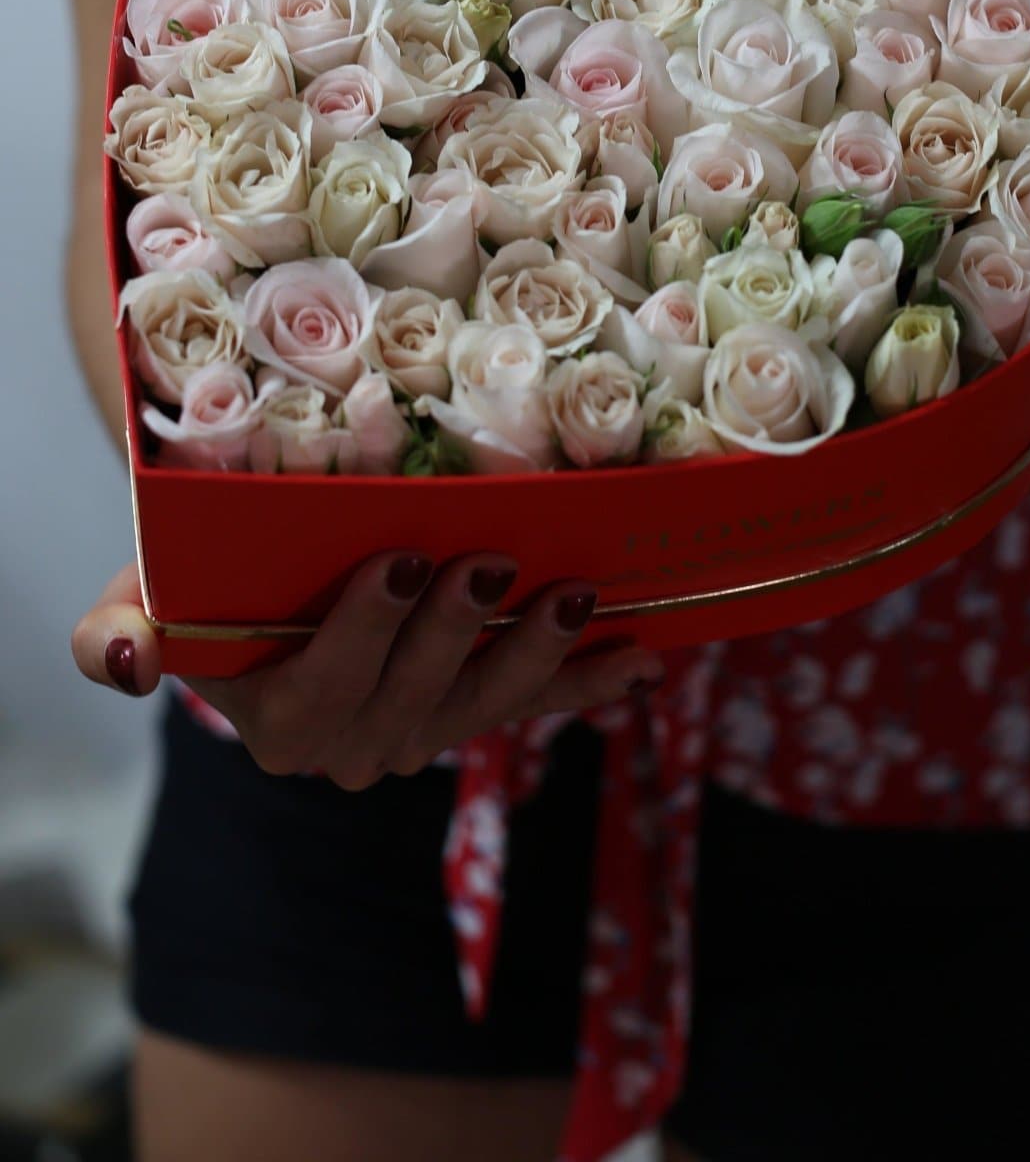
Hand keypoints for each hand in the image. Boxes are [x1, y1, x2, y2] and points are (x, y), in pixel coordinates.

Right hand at [71, 555, 664, 789]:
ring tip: (577, 597)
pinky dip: (589, 683)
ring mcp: (422, 733)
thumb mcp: (142, 597)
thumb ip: (118, 634)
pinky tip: (640, 658)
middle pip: (414, 694)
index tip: (400, 559)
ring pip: (485, 703)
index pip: (323, 683)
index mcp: (278, 719)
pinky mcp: (473, 710)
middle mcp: (355, 743)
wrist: (256, 591)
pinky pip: (535, 704)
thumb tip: (126, 661)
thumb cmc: (200, 584)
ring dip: (537, 653)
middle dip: (459, 629)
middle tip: (495, 560)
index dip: (364, 627)